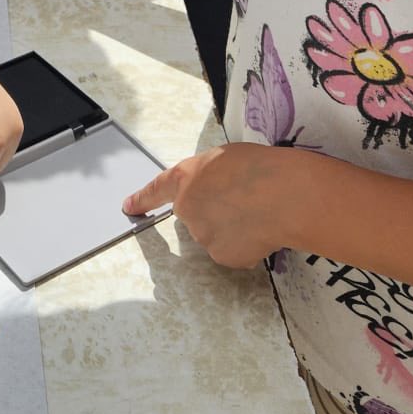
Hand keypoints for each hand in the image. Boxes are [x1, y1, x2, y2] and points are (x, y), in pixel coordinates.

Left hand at [123, 144, 299, 267]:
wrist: (283, 195)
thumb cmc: (260, 168)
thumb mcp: (225, 158)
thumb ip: (209, 175)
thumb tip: (216, 189)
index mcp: (186, 178)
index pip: (156, 190)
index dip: (142, 199)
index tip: (129, 207)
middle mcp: (187, 209)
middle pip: (196, 214)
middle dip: (216, 209)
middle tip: (244, 198)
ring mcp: (203, 236)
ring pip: (216, 233)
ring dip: (233, 226)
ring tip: (259, 210)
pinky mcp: (222, 255)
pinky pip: (233, 250)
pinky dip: (247, 243)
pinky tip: (261, 229)